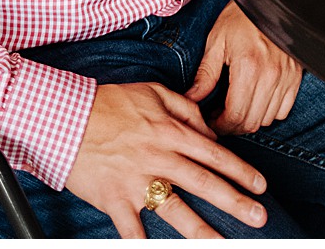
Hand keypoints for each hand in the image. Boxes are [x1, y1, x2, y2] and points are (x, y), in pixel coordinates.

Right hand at [64, 82, 267, 238]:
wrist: (63, 116)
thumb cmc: (106, 102)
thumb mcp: (150, 92)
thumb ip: (183, 108)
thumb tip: (208, 129)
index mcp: (168, 132)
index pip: (213, 153)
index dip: (240, 170)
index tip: (261, 186)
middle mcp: (157, 158)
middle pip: (204, 183)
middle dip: (236, 202)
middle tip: (260, 218)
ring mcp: (136, 181)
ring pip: (177, 211)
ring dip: (203, 232)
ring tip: (224, 246)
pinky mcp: (114, 198)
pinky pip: (132, 229)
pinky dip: (142, 245)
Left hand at [188, 2, 302, 136]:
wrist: (266, 3)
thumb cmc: (238, 19)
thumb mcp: (215, 43)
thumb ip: (205, 75)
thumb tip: (191, 98)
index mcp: (248, 67)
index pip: (235, 115)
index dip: (220, 125)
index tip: (210, 121)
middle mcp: (271, 77)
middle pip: (251, 122)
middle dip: (232, 126)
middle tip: (218, 117)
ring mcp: (286, 79)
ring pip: (267, 120)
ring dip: (249, 120)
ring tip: (234, 107)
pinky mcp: (295, 79)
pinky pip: (283, 111)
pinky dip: (267, 113)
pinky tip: (253, 101)